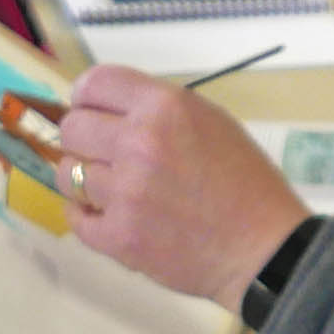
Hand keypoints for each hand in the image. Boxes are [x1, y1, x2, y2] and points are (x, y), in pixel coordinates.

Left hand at [51, 69, 308, 304]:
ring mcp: (125, 193)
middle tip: (105, 157)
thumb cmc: (245, 184)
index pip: (94, 83)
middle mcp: (139, 143)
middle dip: (83, 140)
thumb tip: (107, 111)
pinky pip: (77, 218)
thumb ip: (159, 110)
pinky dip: (88, 217)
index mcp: (164, 107)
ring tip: (116, 191)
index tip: (92, 113)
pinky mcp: (119, 237)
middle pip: (72, 128)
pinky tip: (108, 216)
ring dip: (87, 181)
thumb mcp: (212, 122)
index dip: (86, 97)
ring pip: (69, 174)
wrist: (264, 250)